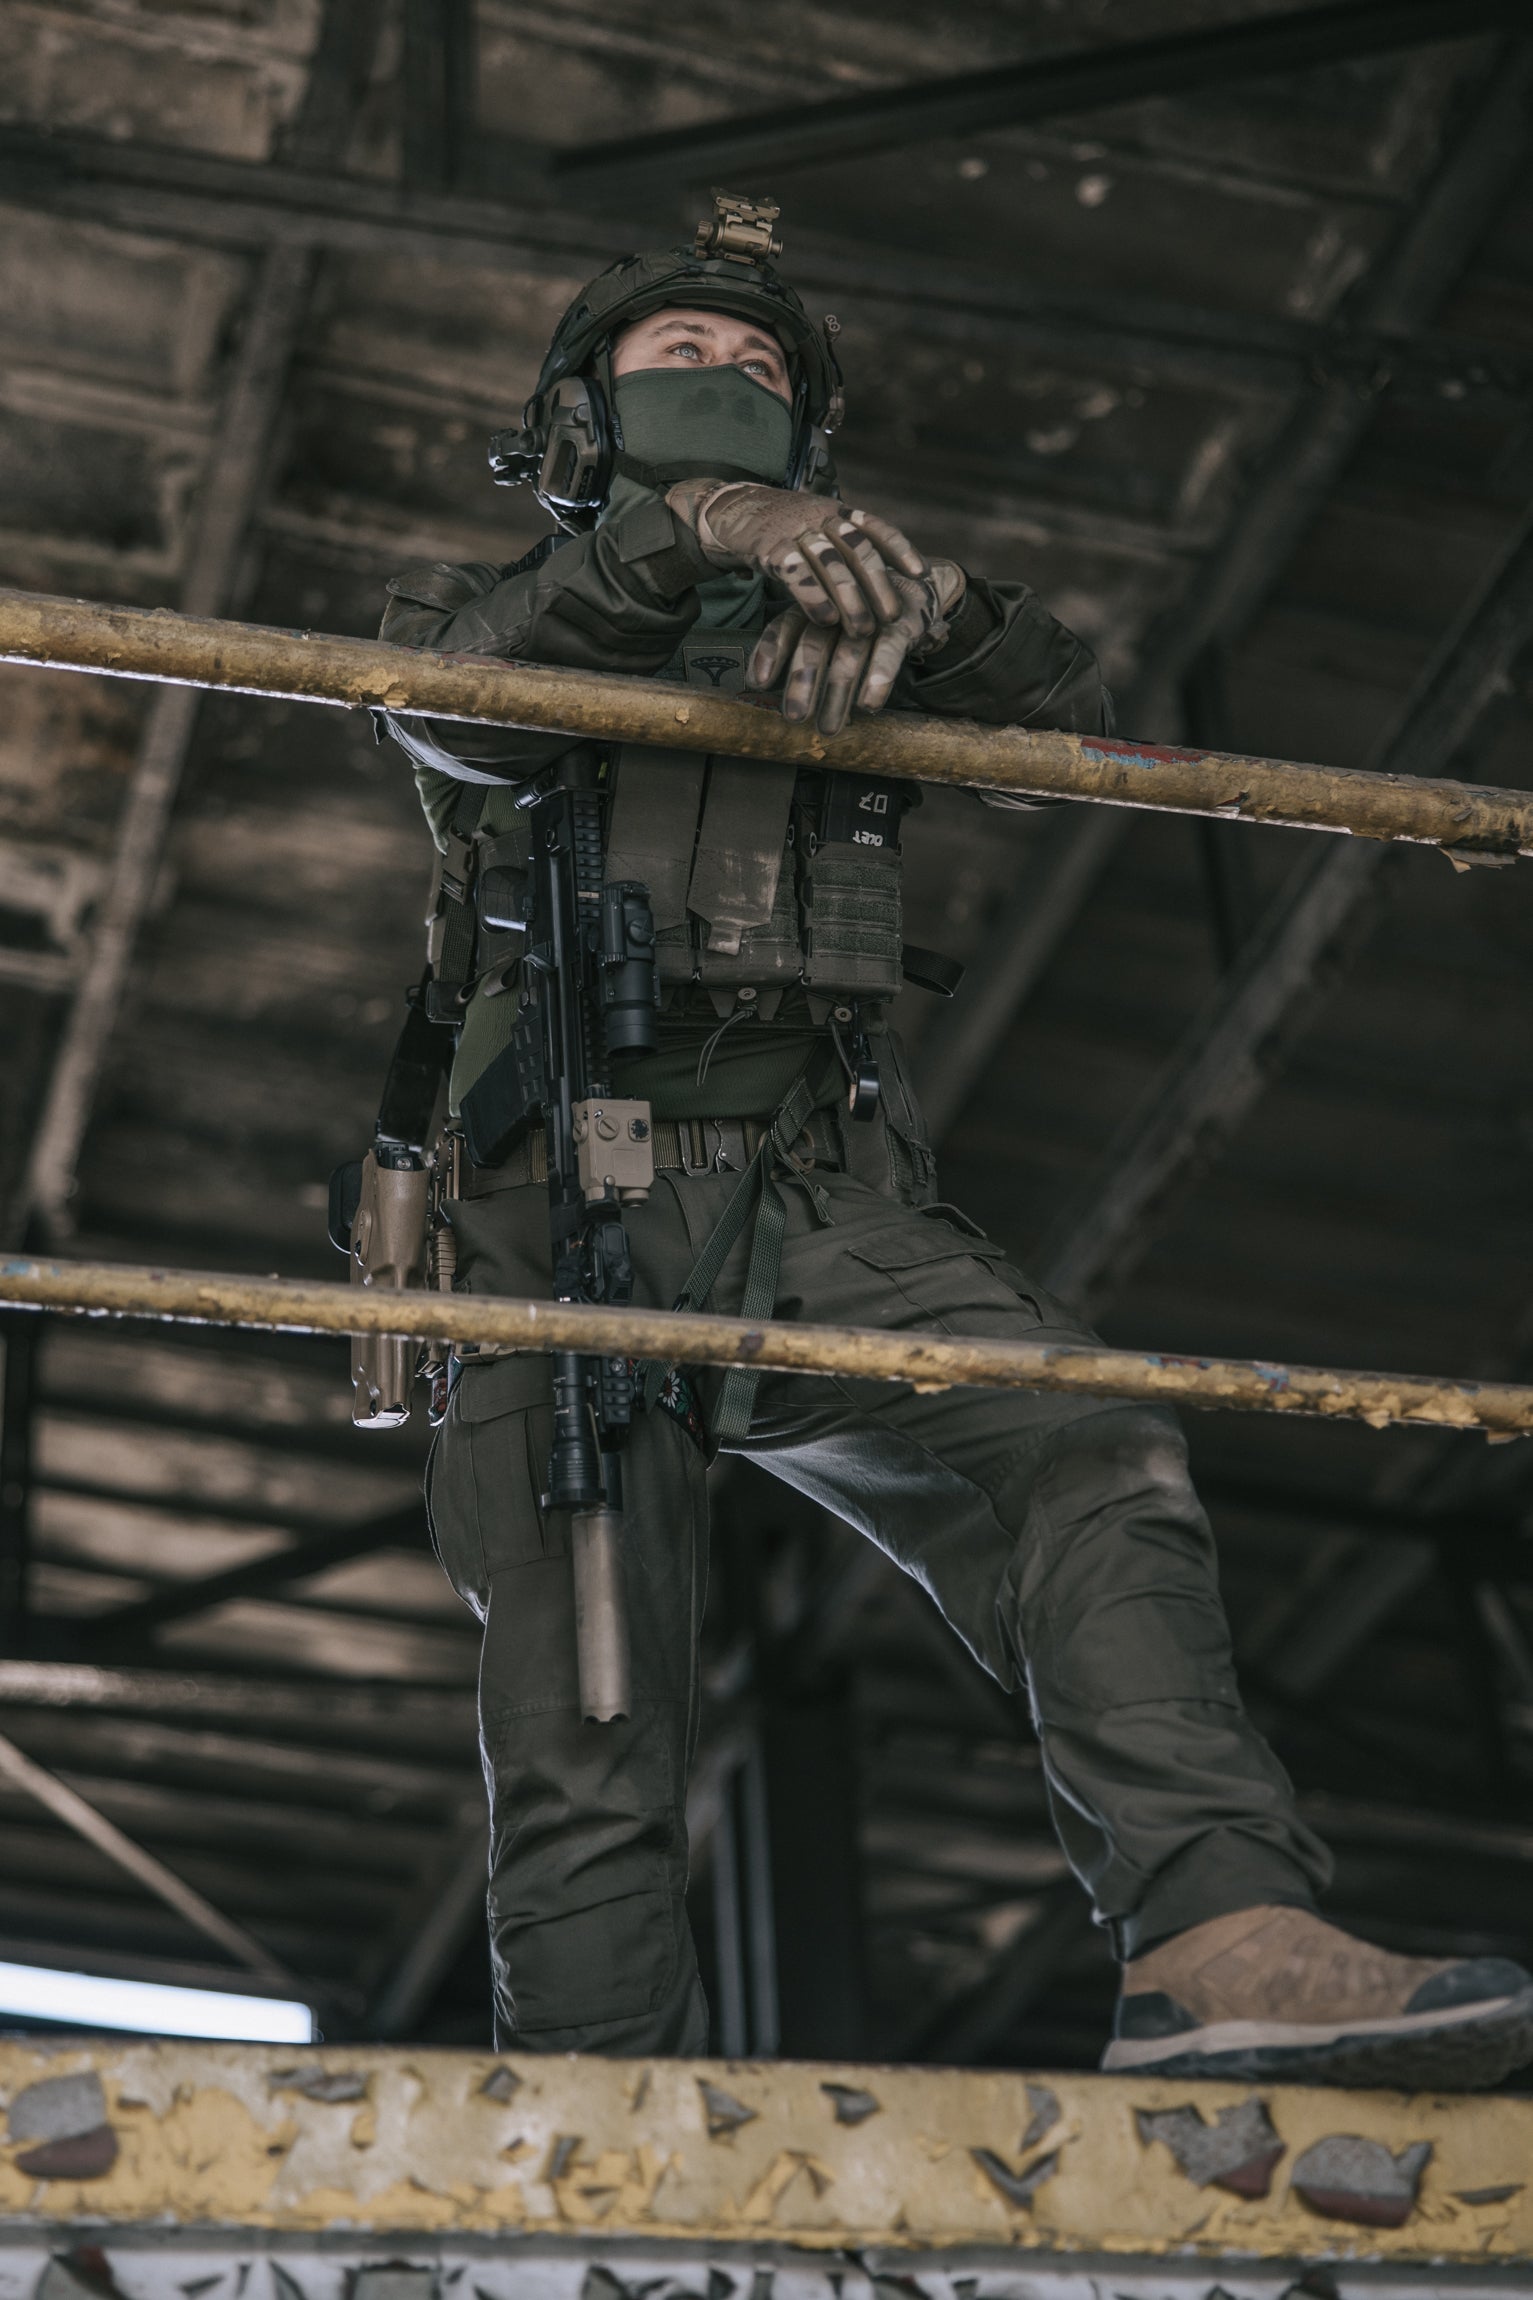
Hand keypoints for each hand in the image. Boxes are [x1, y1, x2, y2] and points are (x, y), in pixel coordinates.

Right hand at [666, 477, 927, 650]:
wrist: (729, 512)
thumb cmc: (780, 532)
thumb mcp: (816, 530)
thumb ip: (843, 551)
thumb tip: (883, 584)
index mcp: (836, 512)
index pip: (876, 527)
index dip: (901, 550)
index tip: (923, 575)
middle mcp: (820, 516)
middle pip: (858, 549)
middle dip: (878, 585)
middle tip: (891, 618)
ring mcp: (794, 530)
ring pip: (831, 563)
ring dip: (850, 599)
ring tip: (862, 630)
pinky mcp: (768, 547)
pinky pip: (797, 572)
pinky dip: (813, 597)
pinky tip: (825, 620)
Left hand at [748, 559, 965, 733]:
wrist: (917, 592)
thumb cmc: (860, 619)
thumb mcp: (828, 628)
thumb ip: (801, 651)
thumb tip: (761, 688)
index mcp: (813, 606)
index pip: (785, 626)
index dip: (770, 653)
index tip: (759, 683)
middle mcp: (837, 608)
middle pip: (814, 644)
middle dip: (803, 682)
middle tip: (795, 717)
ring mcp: (869, 615)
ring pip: (848, 655)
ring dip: (836, 694)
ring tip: (828, 728)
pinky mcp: (900, 623)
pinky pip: (887, 652)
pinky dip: (878, 678)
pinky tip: (869, 705)